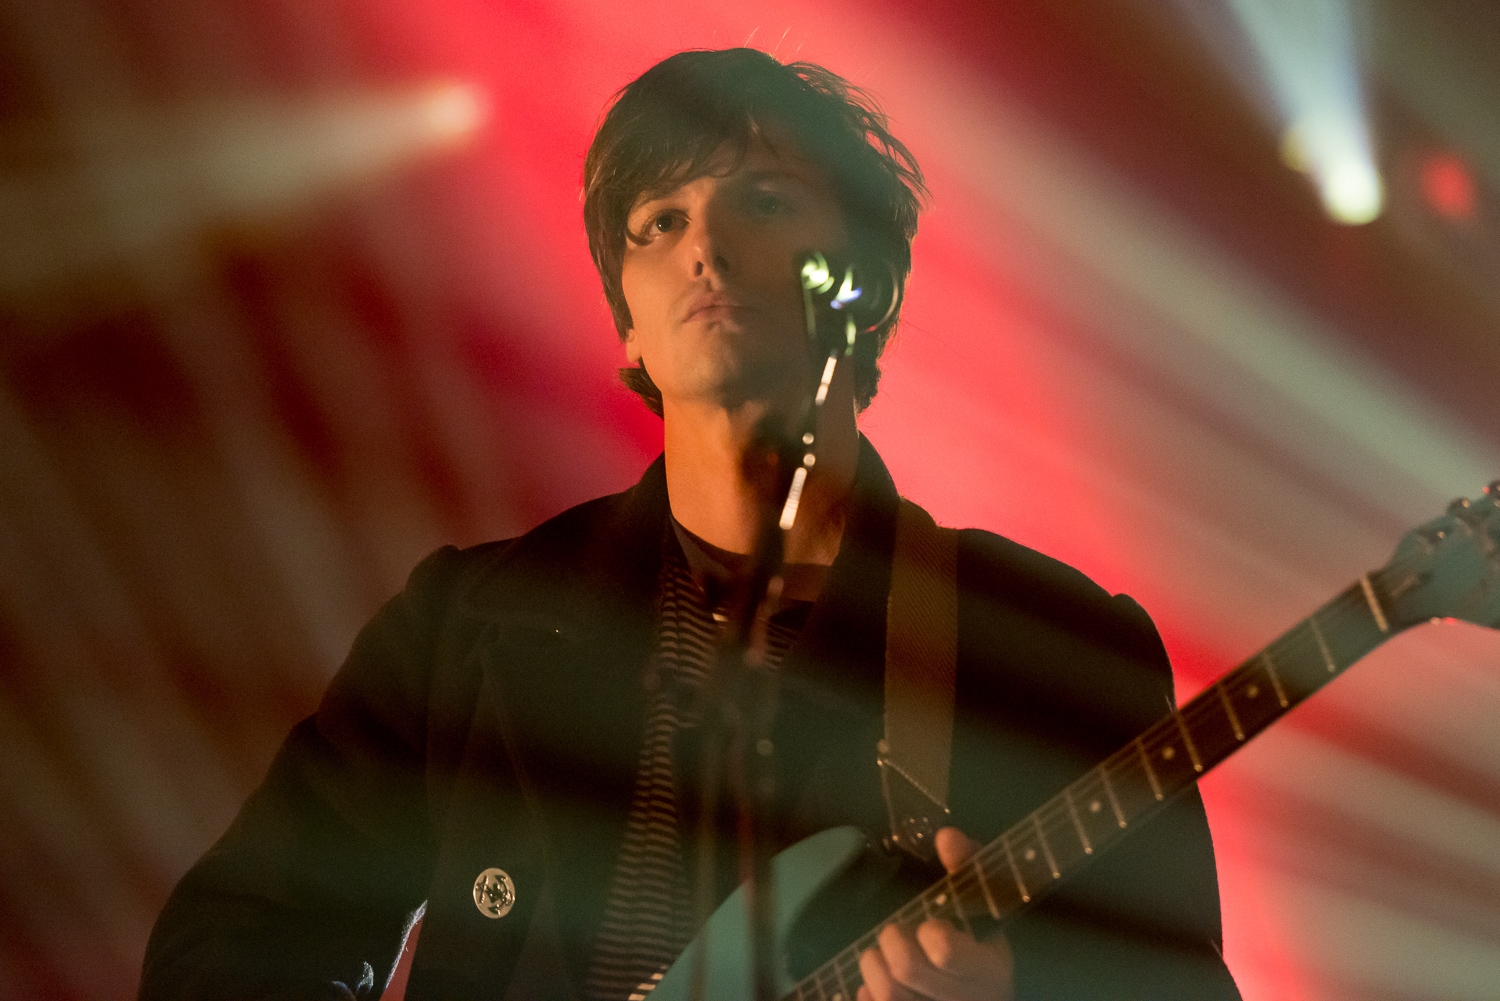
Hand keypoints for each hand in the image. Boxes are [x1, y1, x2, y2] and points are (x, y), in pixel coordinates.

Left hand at [856, 828, 1013, 1000]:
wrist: (985, 995)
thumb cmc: (981, 944)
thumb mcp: (985, 906)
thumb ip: (968, 868)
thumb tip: (946, 837)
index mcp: (990, 970)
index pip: (944, 950)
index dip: (929, 931)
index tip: (930, 925)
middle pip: (905, 968)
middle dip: (891, 939)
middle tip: (896, 932)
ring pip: (887, 994)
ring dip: (873, 965)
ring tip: (880, 955)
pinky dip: (866, 993)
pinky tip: (877, 983)